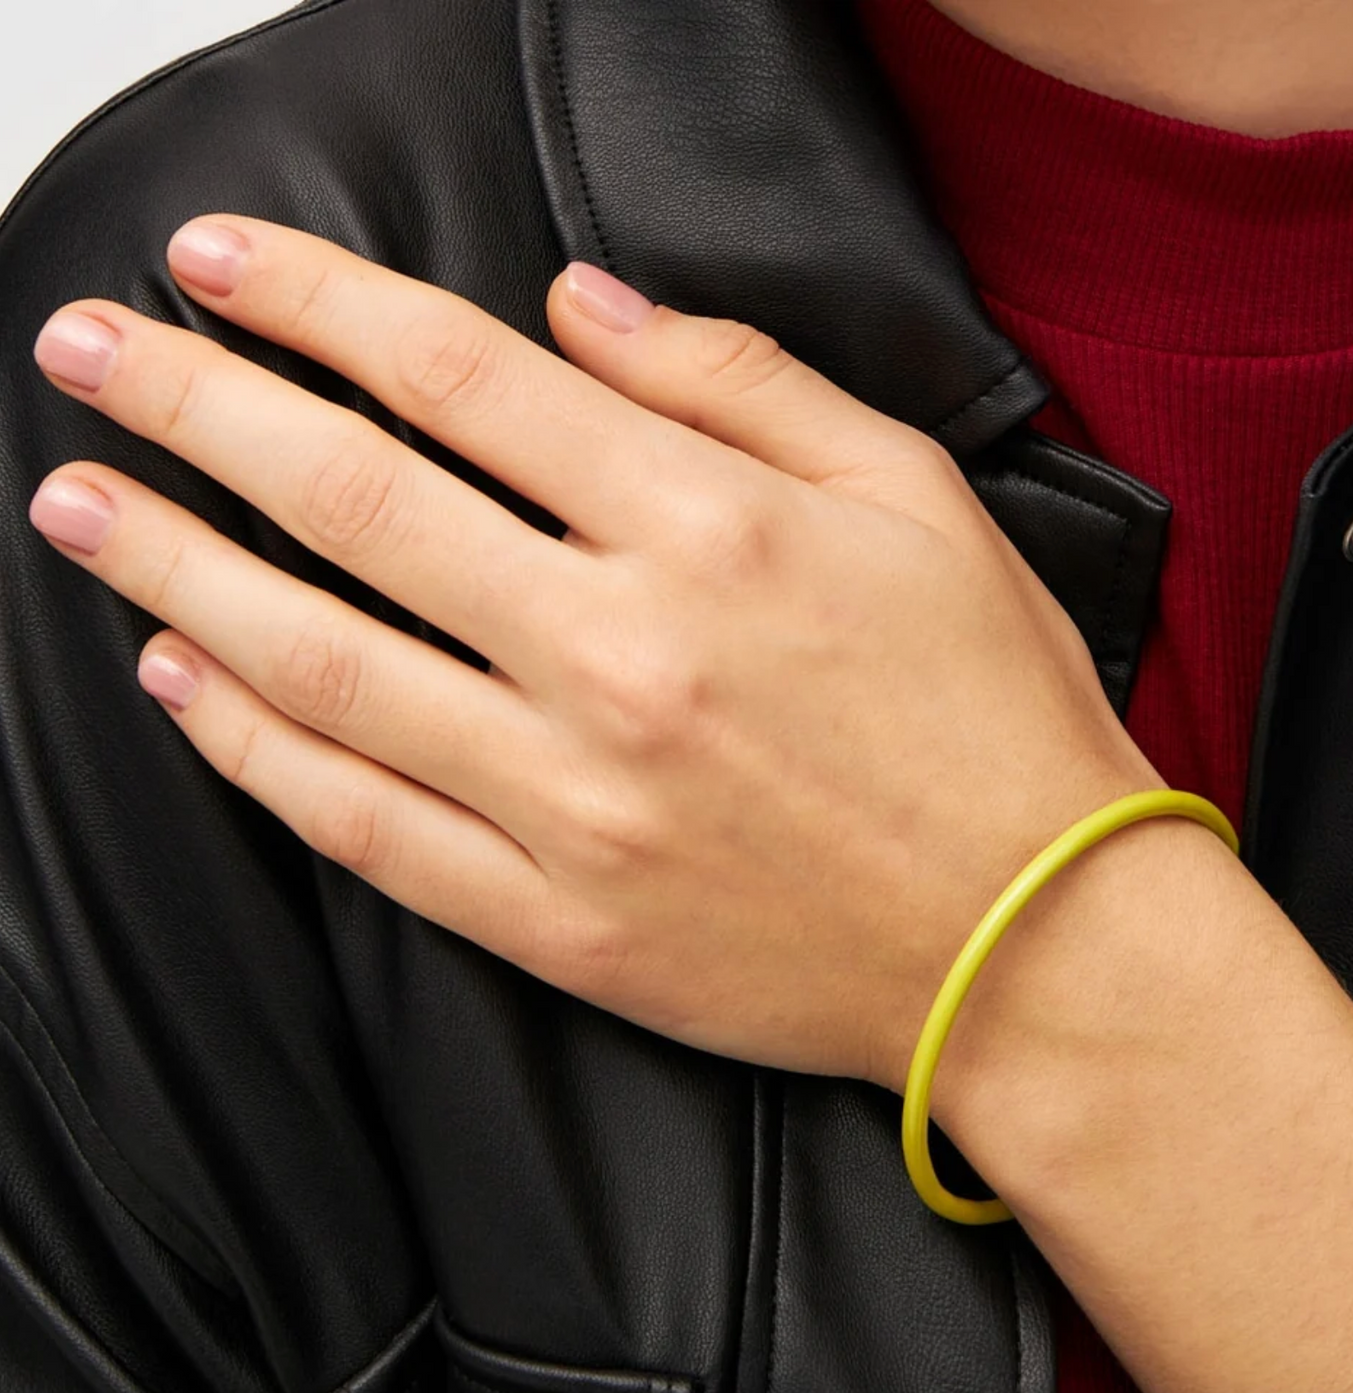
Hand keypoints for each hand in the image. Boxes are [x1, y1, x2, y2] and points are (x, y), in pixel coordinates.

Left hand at [29, 216, 1157, 1090]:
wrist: (1034, 945)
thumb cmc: (993, 720)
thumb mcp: (914, 501)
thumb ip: (738, 384)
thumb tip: (579, 307)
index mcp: (712, 533)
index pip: (460, 378)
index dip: (320, 303)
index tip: (225, 264)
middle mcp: (623, 657)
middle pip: (354, 499)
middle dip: (196, 406)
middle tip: (88, 354)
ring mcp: (577, 800)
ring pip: (323, 663)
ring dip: (176, 567)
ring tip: (80, 503)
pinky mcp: (561, 918)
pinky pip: (367, 825)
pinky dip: (255, 749)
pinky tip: (184, 680)